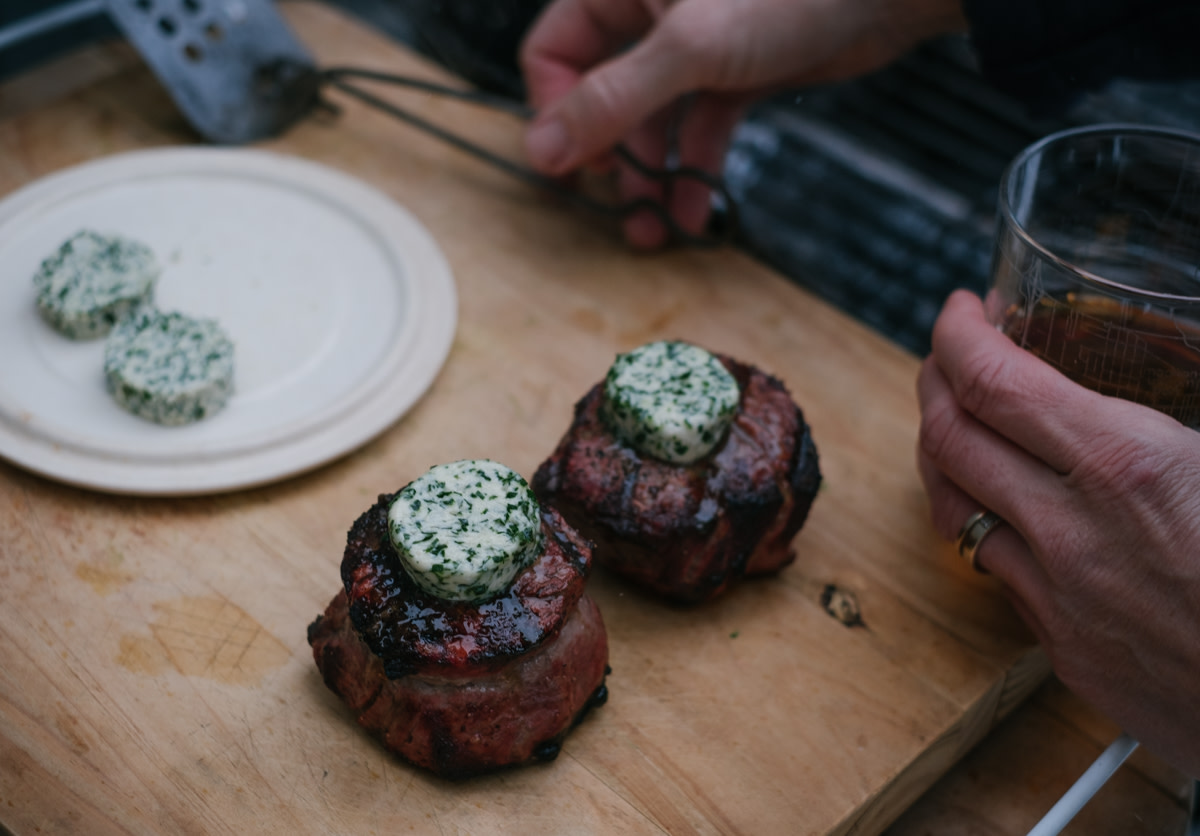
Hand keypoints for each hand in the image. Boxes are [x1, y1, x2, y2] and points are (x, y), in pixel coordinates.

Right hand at [520, 0, 965, 247]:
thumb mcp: (688, 49)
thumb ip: (611, 99)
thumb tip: (542, 149)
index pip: (553, 53)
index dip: (555, 113)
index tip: (571, 169)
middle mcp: (649, 16)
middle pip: (602, 96)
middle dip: (611, 160)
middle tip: (619, 210)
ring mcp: (693, 49)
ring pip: (652, 123)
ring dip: (652, 178)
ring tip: (656, 230)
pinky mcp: (733, 75)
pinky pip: (697, 130)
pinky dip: (694, 171)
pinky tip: (695, 213)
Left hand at [918, 289, 1199, 777]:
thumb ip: (1191, 393)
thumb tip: (1183, 357)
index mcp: (1126, 465)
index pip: (991, 381)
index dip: (957, 335)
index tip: (961, 311)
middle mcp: (1071, 530)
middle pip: (948, 437)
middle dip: (935, 381)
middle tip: (949, 356)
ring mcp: (1058, 596)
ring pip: (951, 506)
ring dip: (943, 452)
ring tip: (958, 422)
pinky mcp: (1064, 649)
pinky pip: (995, 570)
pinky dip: (983, 522)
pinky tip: (1007, 507)